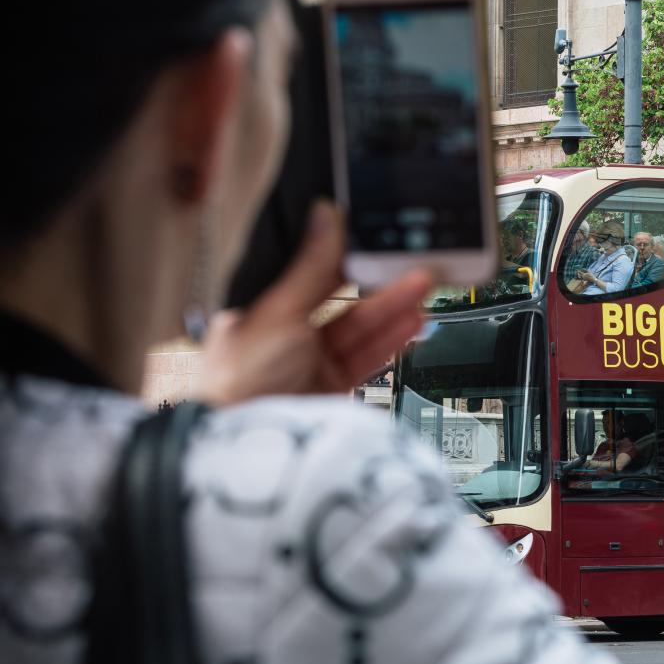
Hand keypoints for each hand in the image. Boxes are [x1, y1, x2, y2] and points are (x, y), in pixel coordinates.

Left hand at [198, 201, 431, 404]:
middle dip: (379, 286)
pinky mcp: (330, 390)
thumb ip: (310, 267)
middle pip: (341, 305)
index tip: (375, 243)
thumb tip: (324, 217)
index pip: (311, 276)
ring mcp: (310, 365)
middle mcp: (286, 337)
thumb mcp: (278, 311)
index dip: (344, 259)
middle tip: (412, 265)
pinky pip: (367, 360)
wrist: (249, 446)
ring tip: (423, 289)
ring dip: (393, 310)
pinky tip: (411, 325)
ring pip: (359, 331)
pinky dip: (391, 342)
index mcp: (262, 311)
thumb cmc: (240, 380)